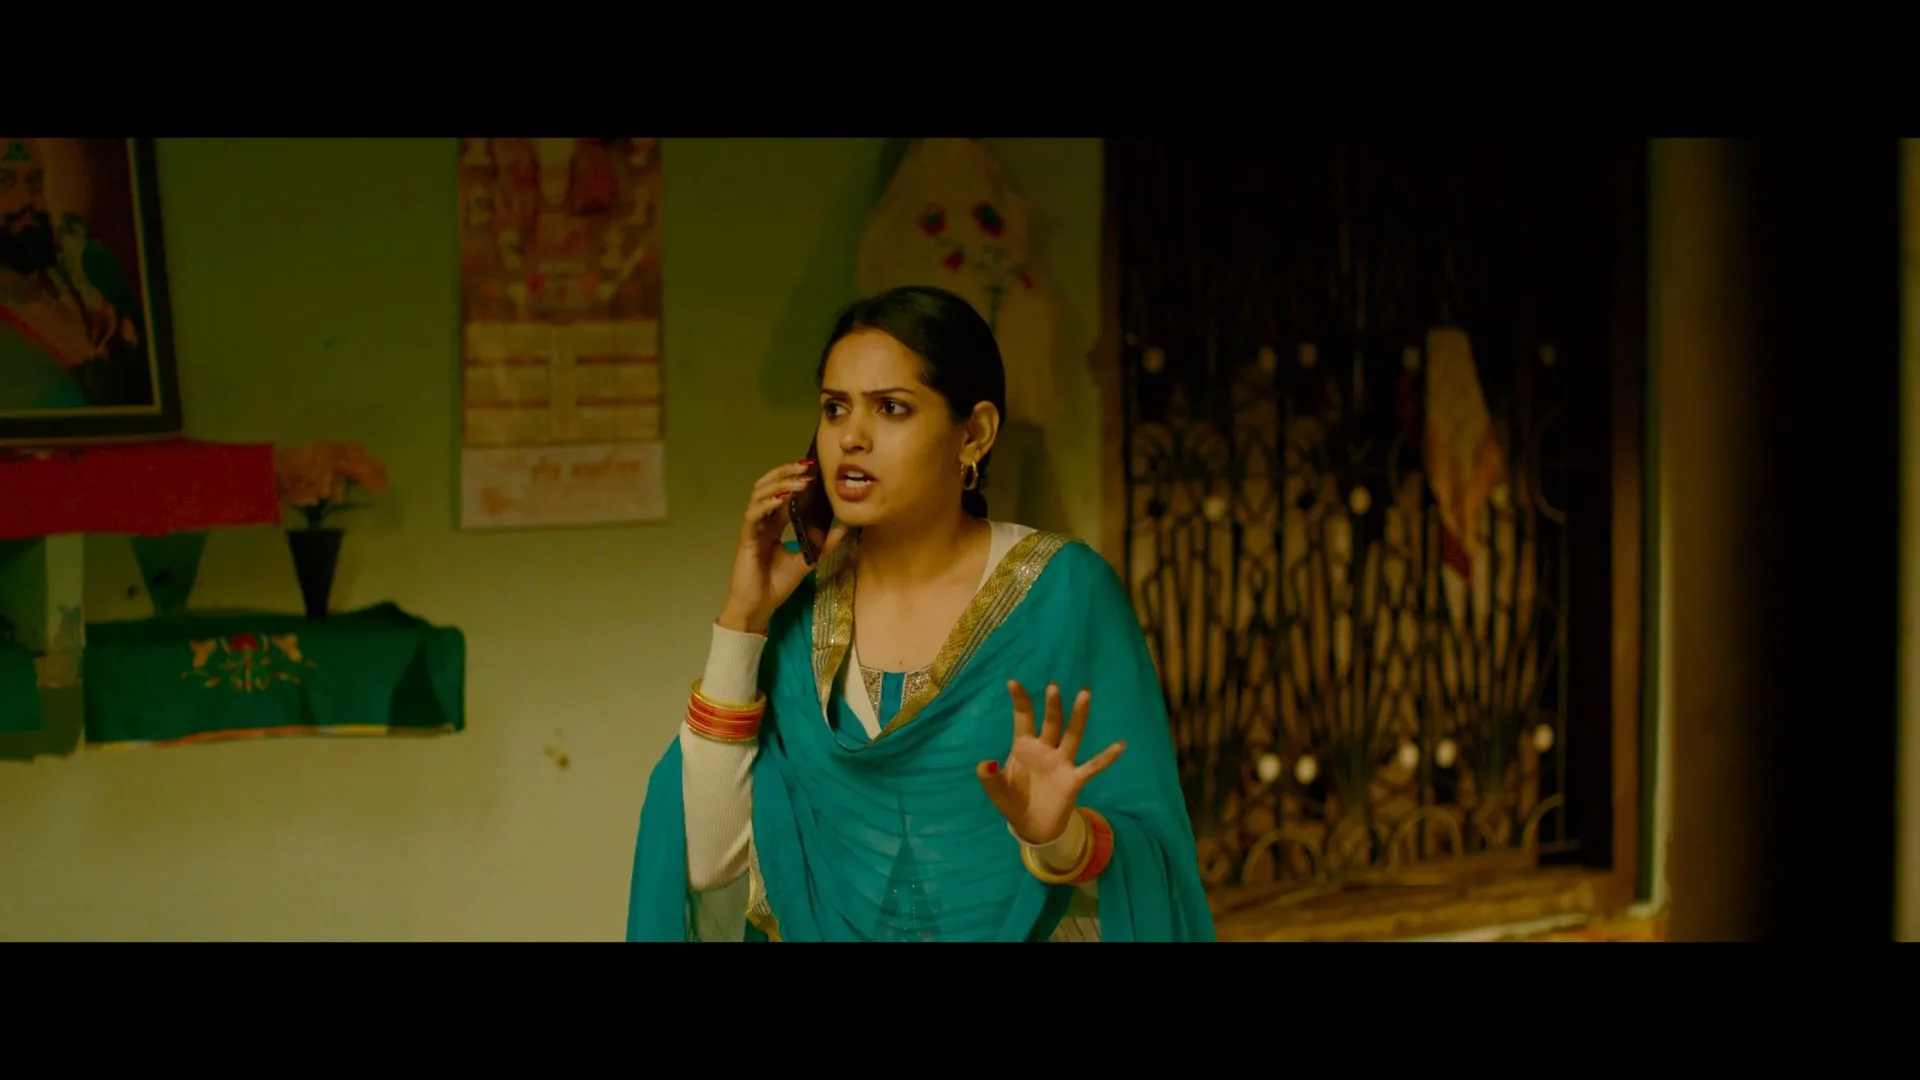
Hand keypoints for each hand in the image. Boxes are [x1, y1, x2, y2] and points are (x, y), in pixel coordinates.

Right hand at [717, 461, 848, 633]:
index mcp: (772, 525)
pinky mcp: (746, 539)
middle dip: (785, 473)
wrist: (758, 608)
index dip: (795, 479)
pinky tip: (781, 499)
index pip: (782, 494)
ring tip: (799, 479)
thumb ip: (824, 543)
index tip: (815, 469)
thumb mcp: (807, 560)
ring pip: (759, 495)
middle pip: (767, 486)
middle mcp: (761, 522)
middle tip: (806, 465)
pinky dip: (766, 504)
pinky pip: (753, 516)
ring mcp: (752, 529)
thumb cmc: (775, 585)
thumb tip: (845, 525)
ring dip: (779, 484)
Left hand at [977, 681, 1125, 845]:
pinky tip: (1120, 745)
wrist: (1031, 826)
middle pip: (1051, 722)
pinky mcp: (1074, 779)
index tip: (1012, 682)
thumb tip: (985, 763)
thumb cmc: (1013, 801)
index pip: (1023, 719)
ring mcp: (1061, 762)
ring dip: (1078, 716)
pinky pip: (1092, 766)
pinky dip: (1106, 757)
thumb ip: (989, 777)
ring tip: (1084, 695)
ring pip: (1072, 735)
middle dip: (1052, 705)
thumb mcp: (996, 790)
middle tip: (1053, 686)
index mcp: (1023, 746)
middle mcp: (1045, 749)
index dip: (1019, 701)